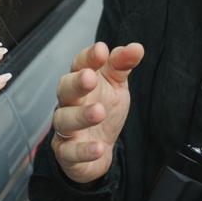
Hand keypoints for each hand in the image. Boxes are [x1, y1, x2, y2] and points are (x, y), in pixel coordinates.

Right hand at [50, 41, 144, 182]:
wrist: (98, 148)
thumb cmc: (104, 109)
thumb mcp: (116, 86)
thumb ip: (122, 65)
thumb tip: (136, 48)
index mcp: (80, 82)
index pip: (79, 64)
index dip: (88, 57)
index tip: (101, 50)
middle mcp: (69, 103)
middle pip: (65, 89)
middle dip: (76, 83)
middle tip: (90, 78)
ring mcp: (66, 128)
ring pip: (64, 120)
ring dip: (81, 116)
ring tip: (99, 112)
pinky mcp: (66, 152)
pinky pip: (70, 152)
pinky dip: (83, 150)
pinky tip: (98, 147)